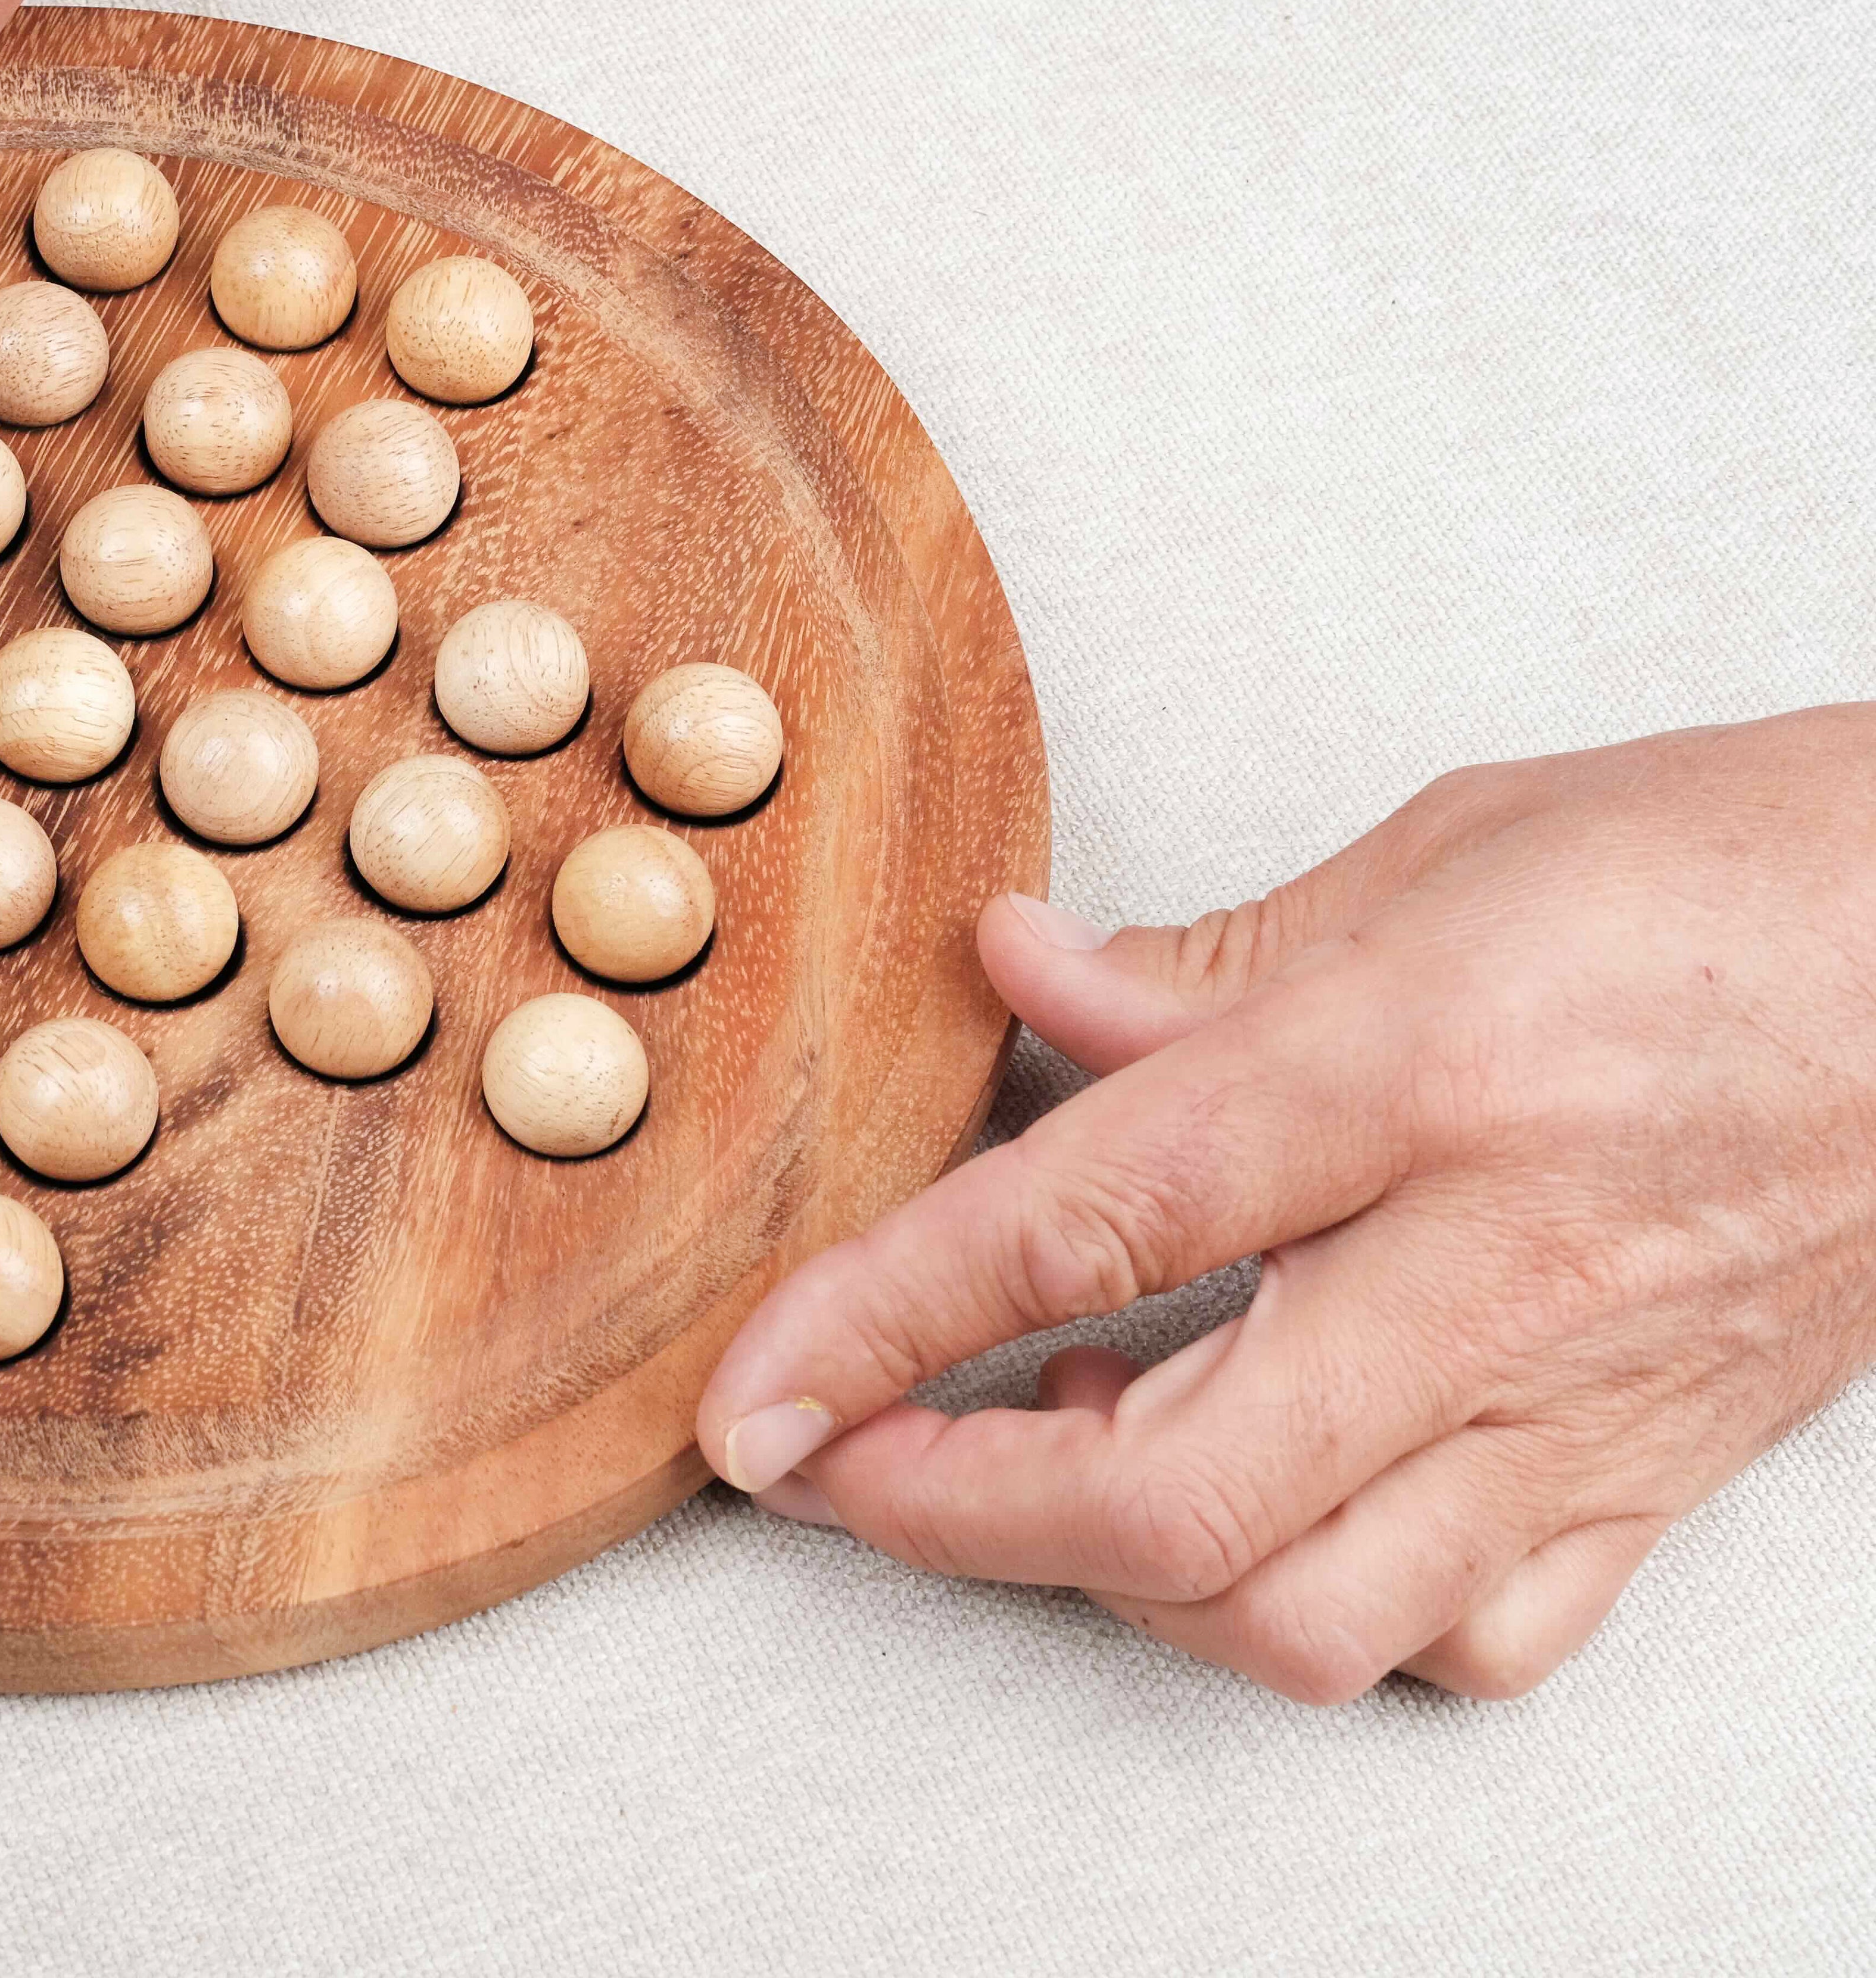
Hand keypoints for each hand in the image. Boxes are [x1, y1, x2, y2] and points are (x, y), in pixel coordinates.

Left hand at [696, 706, 1875, 1701]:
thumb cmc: (1739, 873)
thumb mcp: (1442, 851)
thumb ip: (1201, 963)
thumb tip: (1010, 972)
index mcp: (1416, 1077)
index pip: (1082, 1228)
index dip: (879, 1324)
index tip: (756, 1396)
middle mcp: (1494, 1272)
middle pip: (1173, 1493)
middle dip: (957, 1516)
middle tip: (850, 1462)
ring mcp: (1586, 1405)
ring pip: (1303, 1613)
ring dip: (1127, 1571)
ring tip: (1063, 1450)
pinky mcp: (1661, 1480)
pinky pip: (1467, 1644)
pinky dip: (1324, 1616)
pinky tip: (1269, 1507)